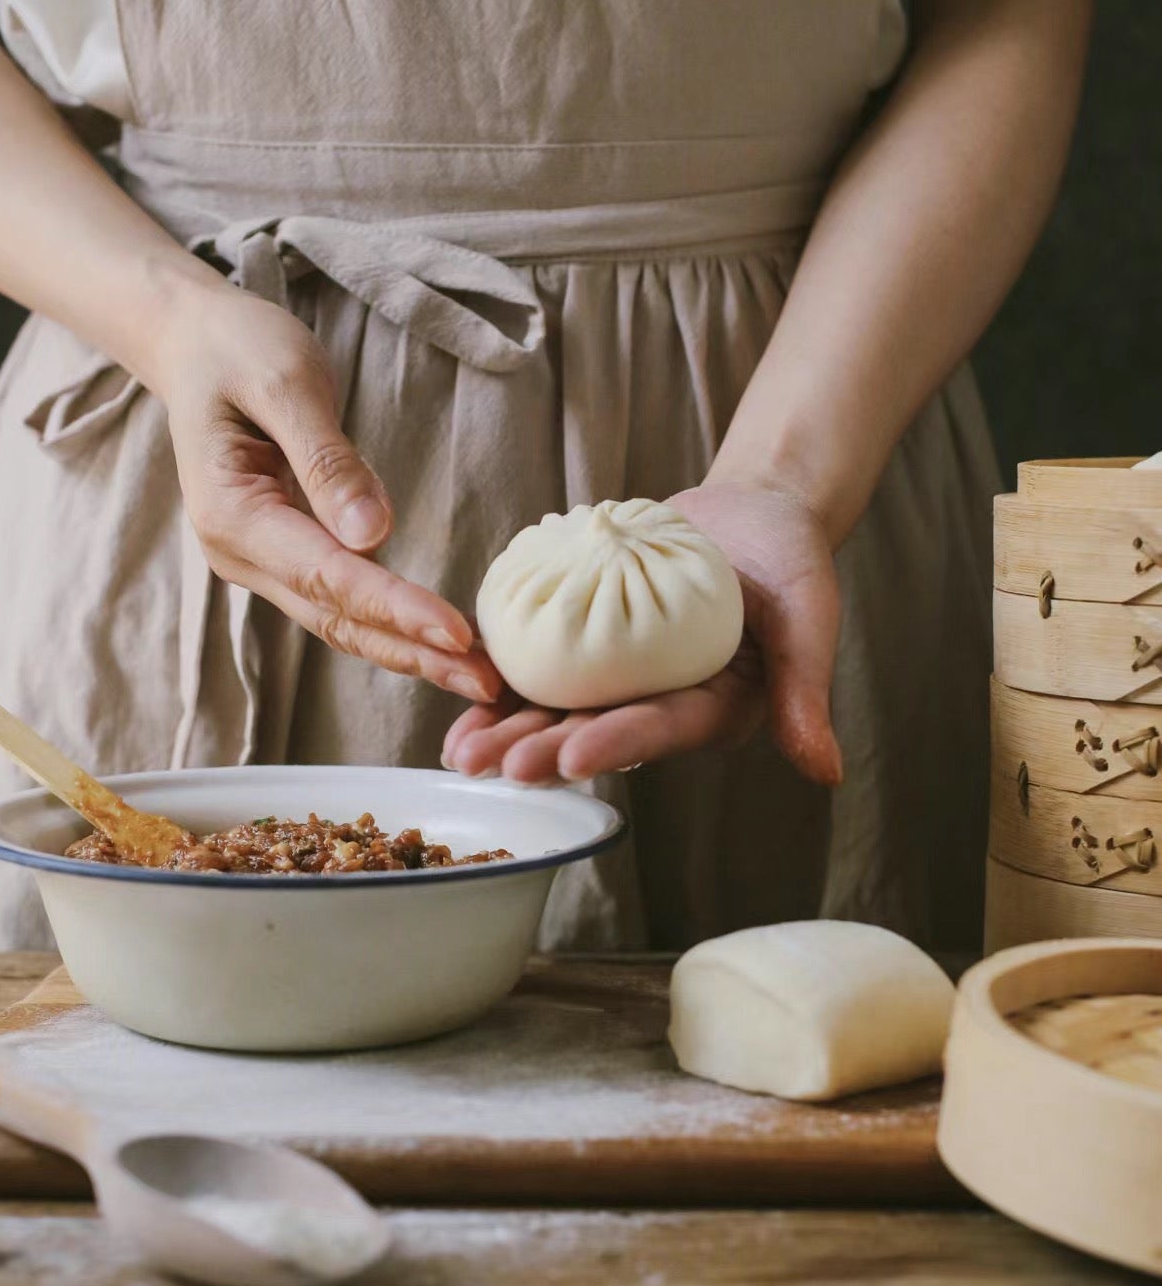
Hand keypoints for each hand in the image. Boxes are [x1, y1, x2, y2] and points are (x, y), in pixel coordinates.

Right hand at [159, 285, 498, 702]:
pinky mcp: (283, 558)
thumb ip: (327, 461)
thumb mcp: (285, 382)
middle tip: (486, 682)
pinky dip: (390, 627)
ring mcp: (258, 563)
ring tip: (476, 676)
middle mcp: (239, 555)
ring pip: (340, 623)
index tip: (457, 633)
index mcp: (232, 514)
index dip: (395, 608)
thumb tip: (373, 536)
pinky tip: (438, 645)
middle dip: (414, 653)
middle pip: (337, 619)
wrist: (193, 345)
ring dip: (409, 652)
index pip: (328, 576)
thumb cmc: (236, 349)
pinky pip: (340, 603)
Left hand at [441, 480, 842, 782]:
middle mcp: (660, 704)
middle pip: (596, 732)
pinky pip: (541, 665)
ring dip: (508, 732)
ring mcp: (620, 677)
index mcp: (712, 710)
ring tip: (458, 753)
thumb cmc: (791, 560)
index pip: (661, 730)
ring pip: (557, 709)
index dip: (617, 743)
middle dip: (542, 751)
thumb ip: (807, 692)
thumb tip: (828, 775)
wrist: (754, 511)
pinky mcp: (588, 643)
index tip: (573, 756)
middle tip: (491, 766)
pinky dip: (501, 680)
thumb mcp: (810, 617)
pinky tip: (457, 694)